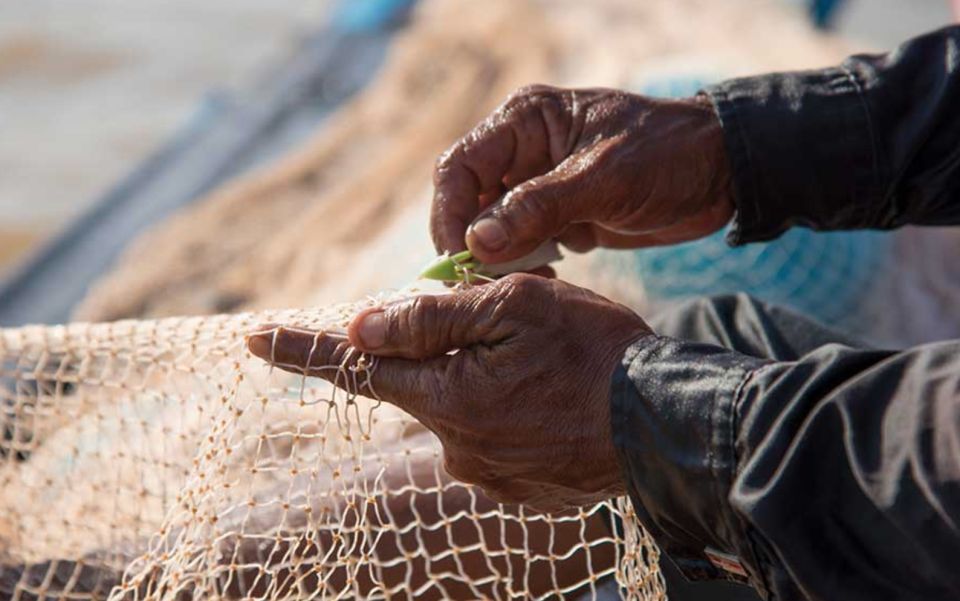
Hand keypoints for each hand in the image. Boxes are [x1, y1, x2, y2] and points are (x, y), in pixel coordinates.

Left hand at [247, 275, 652, 512]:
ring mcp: (487, 473)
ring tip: (552, 367)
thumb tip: (360, 326)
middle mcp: (454, 446)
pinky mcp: (517, 488)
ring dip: (489, 378)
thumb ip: (432, 317)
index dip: (301, 349)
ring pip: (463, 406)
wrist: (668, 426)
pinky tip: (556, 399)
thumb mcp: (515, 307)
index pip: (353, 369)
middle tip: (518, 335)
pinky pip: (494, 435)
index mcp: (446, 397)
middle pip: (421, 381)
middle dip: (448, 349)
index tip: (250, 336)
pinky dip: (512, 409)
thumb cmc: (596, 353)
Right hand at [431, 84, 733, 263]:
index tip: (459, 255)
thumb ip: (539, 207)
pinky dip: (523, 264)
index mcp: (525, 121)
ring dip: (496, 257)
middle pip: (468, 200)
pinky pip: (522, 243)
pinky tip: (541, 280)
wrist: (721, 176)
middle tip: (479, 281)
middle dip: (470, 240)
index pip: (460, 166)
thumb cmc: (668, 157)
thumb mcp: (604, 178)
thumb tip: (478, 241)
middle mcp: (523, 151)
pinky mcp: (558, 215)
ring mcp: (539, 185)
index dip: (449, 212)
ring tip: (511, 284)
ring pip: (491, 227)